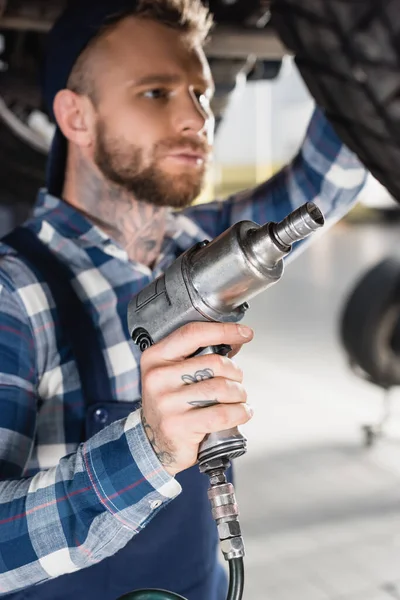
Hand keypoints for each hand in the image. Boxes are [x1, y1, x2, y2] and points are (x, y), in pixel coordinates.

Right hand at [140, 322, 253, 476]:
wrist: (154, 442)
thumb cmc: (171, 403)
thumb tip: (235, 340)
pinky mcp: (179, 426)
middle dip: (236, 372)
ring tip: (238, 399)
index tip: (244, 333)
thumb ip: (200, 355)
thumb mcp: (174, 373)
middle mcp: (157, 377)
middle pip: (214, 363)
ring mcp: (166, 403)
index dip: (223, 330)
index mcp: (155, 357)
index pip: (192, 334)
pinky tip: (242, 412)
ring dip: (239, 394)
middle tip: (237, 381)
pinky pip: (223, 414)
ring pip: (221, 388)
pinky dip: (240, 412)